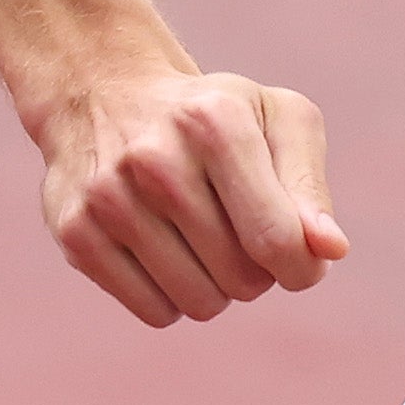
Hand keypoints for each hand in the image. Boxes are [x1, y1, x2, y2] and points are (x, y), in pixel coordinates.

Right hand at [30, 68, 350, 327]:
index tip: (301, 262)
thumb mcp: (277, 121)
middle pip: (242, 279)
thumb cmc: (214, 117)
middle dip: (258, 271)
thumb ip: (309, 187)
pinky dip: (173, 296)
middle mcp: (156, 160)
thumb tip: (329, 251)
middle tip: (240, 232)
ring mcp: (109, 199)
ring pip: (199, 303)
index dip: (302, 268)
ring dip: (217, 288)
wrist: (105, 93)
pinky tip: (165, 252)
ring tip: (203, 241)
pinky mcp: (75, 234)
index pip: (277, 239)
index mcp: (217, 124)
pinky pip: (155, 311)